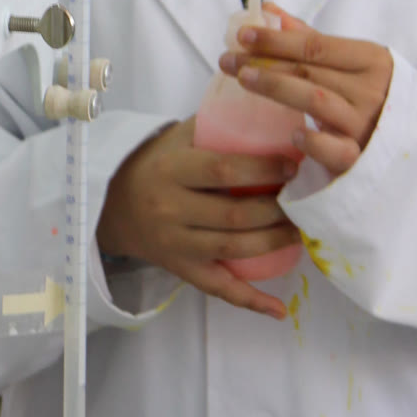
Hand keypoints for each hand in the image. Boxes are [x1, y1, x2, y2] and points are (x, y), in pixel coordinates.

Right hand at [98, 118, 298, 319]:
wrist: (110, 203)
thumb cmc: (156, 162)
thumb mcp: (177, 136)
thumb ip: (217, 123)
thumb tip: (271, 107)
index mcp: (172, 169)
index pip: (223, 170)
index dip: (262, 170)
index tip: (293, 166)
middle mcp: (171, 209)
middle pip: (235, 215)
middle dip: (278, 210)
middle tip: (306, 200)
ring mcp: (175, 244)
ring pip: (234, 250)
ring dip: (276, 243)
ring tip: (302, 231)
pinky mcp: (181, 270)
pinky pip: (219, 289)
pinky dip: (251, 301)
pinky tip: (279, 309)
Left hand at [223, 6, 392, 177]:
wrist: (413, 141)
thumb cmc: (373, 95)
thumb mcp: (353, 64)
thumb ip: (312, 39)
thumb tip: (270, 11)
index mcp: (371, 60)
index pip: (316, 45)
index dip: (276, 39)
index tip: (242, 35)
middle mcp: (370, 90)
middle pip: (309, 70)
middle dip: (264, 61)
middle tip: (227, 59)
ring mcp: (366, 124)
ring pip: (316, 100)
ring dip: (277, 88)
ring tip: (243, 79)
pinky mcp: (361, 158)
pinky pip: (336, 149)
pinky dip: (314, 141)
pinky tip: (291, 133)